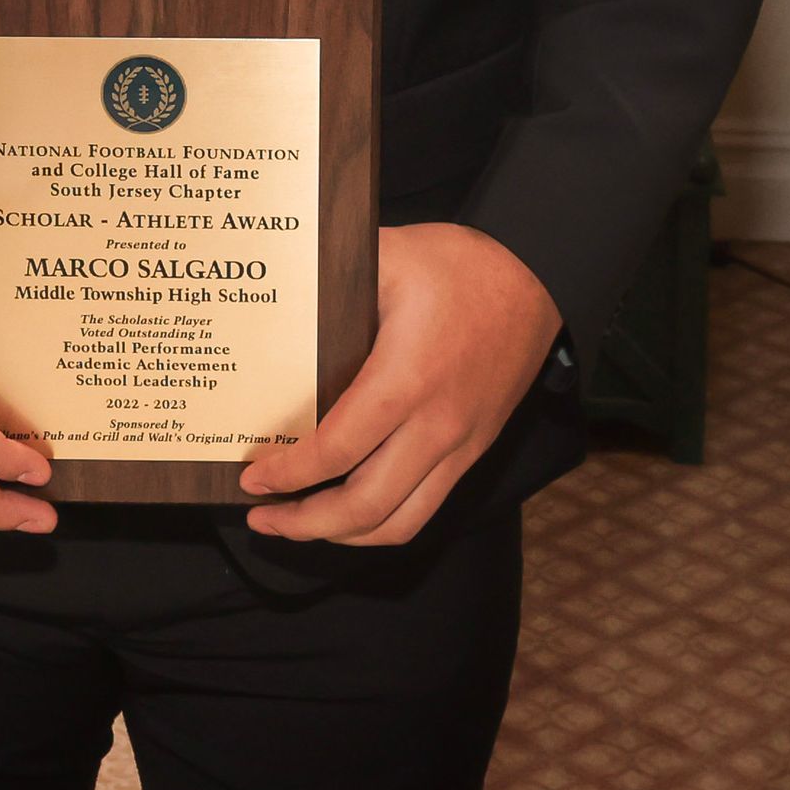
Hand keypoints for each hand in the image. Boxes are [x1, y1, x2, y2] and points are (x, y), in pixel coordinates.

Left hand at [236, 222, 561, 546]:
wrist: (536, 279)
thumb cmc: (459, 264)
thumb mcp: (389, 253)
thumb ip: (333, 275)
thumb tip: (276, 288)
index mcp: (407, 378)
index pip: (338, 450)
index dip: (290, 473)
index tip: (253, 477)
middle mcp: (436, 425)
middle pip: (366, 507)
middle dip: (306, 524)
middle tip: (262, 517)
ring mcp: (460, 445)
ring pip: (400, 523)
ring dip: (344, 536)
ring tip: (298, 525)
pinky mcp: (473, 450)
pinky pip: (427, 508)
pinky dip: (382, 523)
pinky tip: (351, 513)